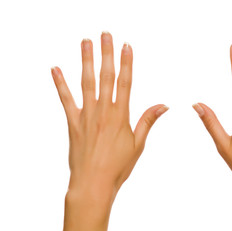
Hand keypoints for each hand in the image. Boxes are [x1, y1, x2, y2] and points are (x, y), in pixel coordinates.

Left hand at [51, 31, 168, 230]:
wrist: (93, 183)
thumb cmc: (117, 166)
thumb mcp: (138, 144)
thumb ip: (148, 120)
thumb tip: (163, 105)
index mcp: (120, 116)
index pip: (125, 82)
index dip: (126, 63)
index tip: (127, 46)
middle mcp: (103, 111)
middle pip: (105, 77)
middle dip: (106, 54)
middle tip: (105, 35)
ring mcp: (86, 115)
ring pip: (86, 82)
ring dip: (86, 61)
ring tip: (86, 42)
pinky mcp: (73, 122)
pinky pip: (65, 99)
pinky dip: (60, 84)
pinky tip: (56, 69)